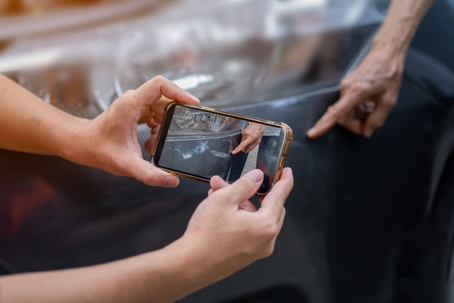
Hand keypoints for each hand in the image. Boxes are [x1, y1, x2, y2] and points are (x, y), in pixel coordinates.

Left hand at [75, 76, 198, 186]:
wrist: (83, 145)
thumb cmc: (99, 150)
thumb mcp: (126, 164)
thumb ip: (149, 174)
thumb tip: (171, 180)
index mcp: (131, 105)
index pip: (160, 85)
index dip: (179, 92)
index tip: (192, 104)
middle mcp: (133, 101)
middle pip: (164, 98)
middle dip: (175, 116)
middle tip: (180, 132)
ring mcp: (134, 105)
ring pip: (161, 107)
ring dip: (165, 125)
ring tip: (159, 142)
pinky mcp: (135, 112)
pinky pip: (155, 114)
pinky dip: (159, 127)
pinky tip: (153, 142)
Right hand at [180, 168, 292, 283]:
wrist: (190, 265)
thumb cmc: (205, 236)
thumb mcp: (225, 199)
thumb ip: (245, 185)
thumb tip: (257, 177)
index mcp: (266, 225)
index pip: (281, 196)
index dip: (284, 181)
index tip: (287, 173)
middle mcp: (266, 240)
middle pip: (269, 208)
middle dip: (252, 192)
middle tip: (238, 181)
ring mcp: (257, 250)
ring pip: (256, 218)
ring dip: (241, 204)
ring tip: (217, 193)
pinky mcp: (246, 255)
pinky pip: (249, 230)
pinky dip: (239, 218)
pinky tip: (220, 210)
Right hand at [232, 123, 265, 153]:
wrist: (258, 123)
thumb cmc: (259, 131)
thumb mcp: (258, 141)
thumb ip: (252, 147)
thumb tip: (247, 150)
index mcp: (251, 137)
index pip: (242, 145)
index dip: (237, 149)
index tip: (233, 152)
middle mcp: (246, 135)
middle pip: (241, 144)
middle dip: (244, 148)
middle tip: (248, 148)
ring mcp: (243, 133)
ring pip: (242, 142)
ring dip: (245, 143)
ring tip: (250, 140)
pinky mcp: (242, 132)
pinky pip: (242, 138)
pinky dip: (245, 140)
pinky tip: (249, 138)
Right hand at [307, 46, 404, 138]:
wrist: (386, 53)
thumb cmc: (389, 73)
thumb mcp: (389, 100)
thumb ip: (377, 119)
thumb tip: (366, 132)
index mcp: (356, 92)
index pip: (336, 112)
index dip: (323, 125)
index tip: (312, 134)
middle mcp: (346, 89)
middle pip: (342, 116)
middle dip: (355, 124)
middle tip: (369, 124)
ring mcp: (345, 86)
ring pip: (345, 111)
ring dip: (358, 116)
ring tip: (373, 110)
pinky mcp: (347, 85)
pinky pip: (348, 103)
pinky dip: (357, 108)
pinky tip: (369, 105)